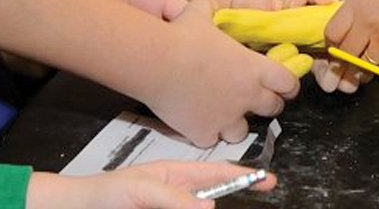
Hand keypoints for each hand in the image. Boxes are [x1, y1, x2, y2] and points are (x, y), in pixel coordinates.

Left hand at [27, 162, 275, 208]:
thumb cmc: (109, 193)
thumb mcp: (143, 190)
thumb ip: (176, 197)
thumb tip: (212, 204)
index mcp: (178, 175)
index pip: (219, 173)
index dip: (245, 176)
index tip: (269, 181)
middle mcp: (179, 195)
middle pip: (212, 201)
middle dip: (225, 202)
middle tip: (240, 201)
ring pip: (200, 208)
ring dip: (203, 207)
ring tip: (191, 202)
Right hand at [142, 0, 298, 146]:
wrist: (156, 61)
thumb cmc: (181, 36)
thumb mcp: (200, 11)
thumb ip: (211, 8)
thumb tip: (211, 5)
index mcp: (252, 68)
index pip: (287, 83)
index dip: (287, 84)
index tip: (284, 85)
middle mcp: (245, 96)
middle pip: (273, 108)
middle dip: (266, 104)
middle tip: (254, 99)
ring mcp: (225, 118)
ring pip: (242, 132)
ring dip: (235, 124)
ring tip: (222, 114)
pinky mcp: (203, 132)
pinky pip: (211, 140)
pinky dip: (206, 133)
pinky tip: (197, 121)